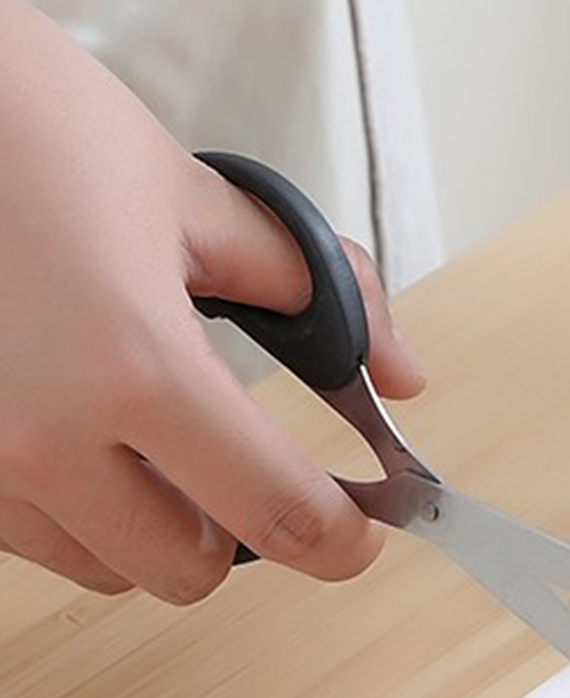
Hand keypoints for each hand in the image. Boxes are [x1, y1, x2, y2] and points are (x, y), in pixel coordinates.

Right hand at [0, 0, 424, 601]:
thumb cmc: (28, 126)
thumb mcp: (194, 196)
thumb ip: (320, 290)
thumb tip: (403, 375)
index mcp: (136, 368)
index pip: (278, 514)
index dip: (341, 542)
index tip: (358, 535)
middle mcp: (42, 437)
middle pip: (186, 571)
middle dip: (234, 533)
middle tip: (244, 470)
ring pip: (103, 564)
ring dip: (144, 523)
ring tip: (141, 431)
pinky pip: (28, 535)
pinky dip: (71, 504)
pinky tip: (70, 424)